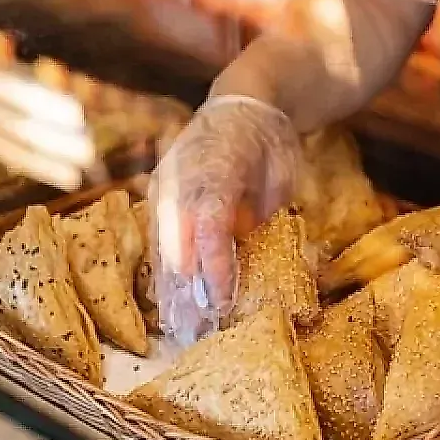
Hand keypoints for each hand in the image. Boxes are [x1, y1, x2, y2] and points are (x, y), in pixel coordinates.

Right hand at [147, 95, 299, 343]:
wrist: (245, 107)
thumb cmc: (269, 141)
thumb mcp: (279, 171)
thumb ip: (262, 205)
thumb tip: (243, 239)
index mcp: (215, 164)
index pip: (208, 222)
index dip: (213, 263)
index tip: (220, 299)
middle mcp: (180, 177)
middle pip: (177, 240)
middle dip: (185, 289)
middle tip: (194, 333)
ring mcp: (165, 187)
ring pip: (163, 245)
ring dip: (171, 290)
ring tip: (177, 330)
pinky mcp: (160, 198)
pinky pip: (160, 241)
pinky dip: (166, 275)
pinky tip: (168, 306)